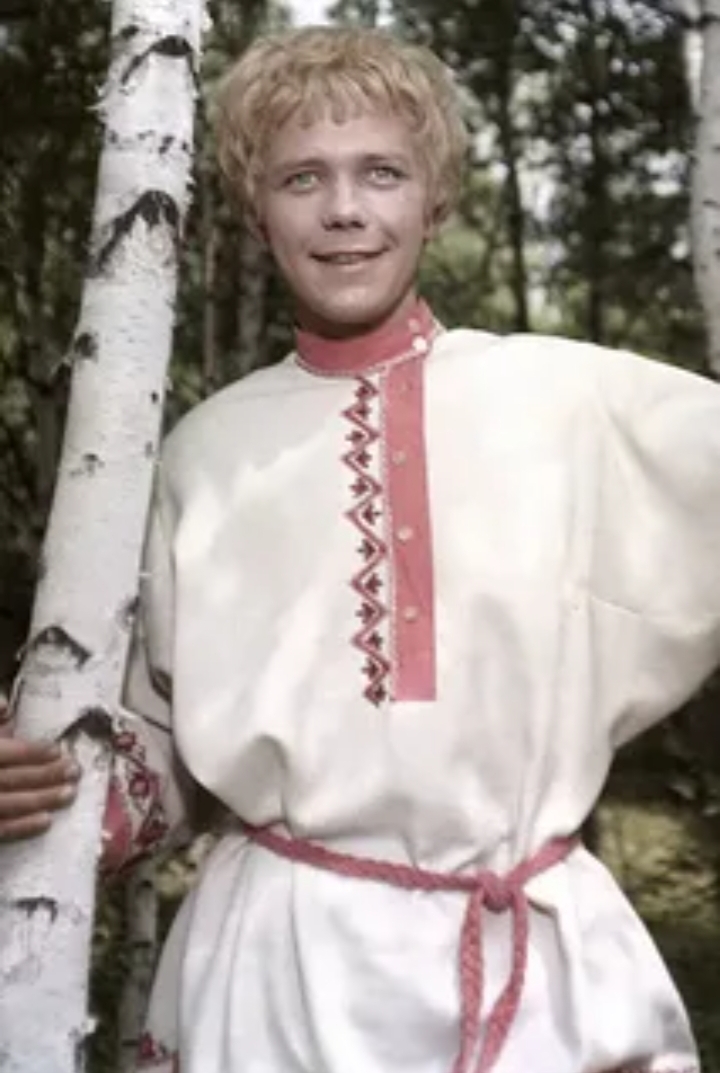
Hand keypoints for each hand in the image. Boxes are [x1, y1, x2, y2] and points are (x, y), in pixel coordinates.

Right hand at [0, 704, 80, 841]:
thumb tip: (5, 706)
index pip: (4, 753)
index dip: (31, 752)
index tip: (57, 750)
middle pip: (11, 778)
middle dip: (45, 775)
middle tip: (74, 771)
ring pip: (8, 805)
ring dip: (40, 800)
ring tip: (69, 793)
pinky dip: (21, 828)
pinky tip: (46, 821)